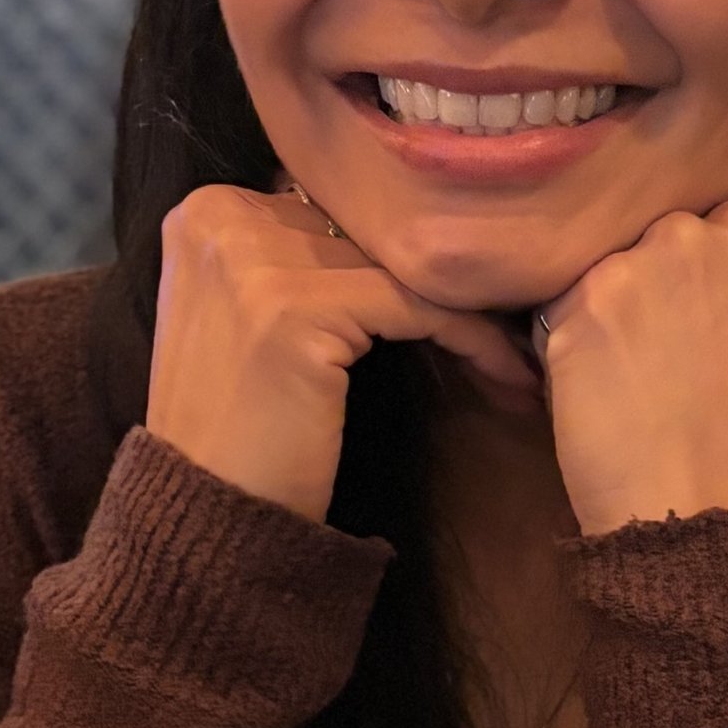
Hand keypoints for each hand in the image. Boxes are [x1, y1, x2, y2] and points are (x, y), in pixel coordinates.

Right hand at [145, 184, 538, 521]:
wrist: (208, 516)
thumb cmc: (245, 429)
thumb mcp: (256, 317)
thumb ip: (304, 256)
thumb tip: (409, 224)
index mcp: (208, 210)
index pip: (339, 212)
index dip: (408, 258)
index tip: (472, 298)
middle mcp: (222, 217)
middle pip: (373, 234)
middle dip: (445, 284)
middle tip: (516, 322)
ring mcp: (251, 258)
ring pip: (405, 267)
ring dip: (476, 315)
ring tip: (519, 358)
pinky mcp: (294, 307)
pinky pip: (419, 306)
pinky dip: (474, 340)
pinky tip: (508, 375)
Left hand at [534, 181, 727, 534]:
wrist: (714, 518)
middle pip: (689, 229)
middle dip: (679, 279)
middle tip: (685, 355)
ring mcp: (666, 251)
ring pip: (629, 259)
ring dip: (626, 304)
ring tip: (646, 376)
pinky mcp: (595, 288)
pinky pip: (575, 300)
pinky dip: (580, 338)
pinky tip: (608, 387)